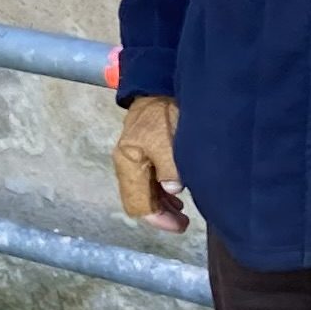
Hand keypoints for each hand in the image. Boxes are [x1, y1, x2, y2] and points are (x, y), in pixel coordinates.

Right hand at [111, 96, 187, 232]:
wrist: (159, 84)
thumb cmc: (164, 111)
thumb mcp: (169, 139)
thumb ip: (170, 168)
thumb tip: (172, 191)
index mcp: (128, 162)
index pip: (138, 204)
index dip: (158, 219)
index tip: (180, 225)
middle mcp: (126, 164)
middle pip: (139, 202)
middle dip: (160, 215)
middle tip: (184, 223)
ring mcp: (133, 159)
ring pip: (144, 193)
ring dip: (162, 205)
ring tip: (182, 213)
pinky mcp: (142, 153)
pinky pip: (148, 182)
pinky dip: (161, 193)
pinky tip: (176, 196)